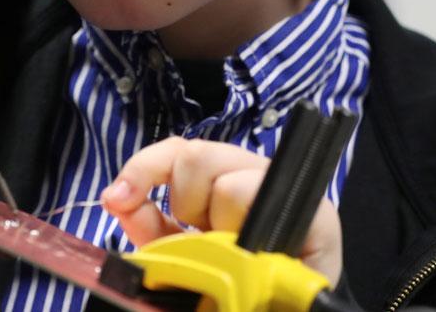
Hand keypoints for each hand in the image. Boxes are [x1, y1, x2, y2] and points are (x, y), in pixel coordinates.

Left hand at [100, 137, 342, 283]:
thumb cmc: (233, 286)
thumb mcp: (180, 254)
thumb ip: (150, 225)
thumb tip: (118, 198)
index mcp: (220, 179)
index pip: (178, 150)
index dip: (143, 167)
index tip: (118, 197)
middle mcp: (253, 175)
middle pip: (196, 155)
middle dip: (185, 202)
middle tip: (201, 237)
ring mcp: (287, 191)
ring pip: (225, 181)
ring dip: (216, 223)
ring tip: (232, 252)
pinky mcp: (317, 213)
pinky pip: (257, 198)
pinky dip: (241, 228)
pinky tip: (249, 254)